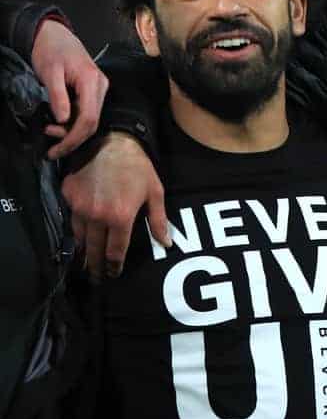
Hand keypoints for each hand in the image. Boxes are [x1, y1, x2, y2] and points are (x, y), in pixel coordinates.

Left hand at [30, 20, 108, 158]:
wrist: (54, 36)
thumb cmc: (51, 50)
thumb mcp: (50, 72)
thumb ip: (58, 97)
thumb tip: (62, 120)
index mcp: (92, 81)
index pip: (89, 118)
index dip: (73, 138)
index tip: (56, 150)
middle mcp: (100, 87)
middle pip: (92, 123)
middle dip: (72, 138)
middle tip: (51, 148)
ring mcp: (98, 90)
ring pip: (90, 120)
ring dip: (70, 131)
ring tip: (49, 129)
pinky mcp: (92, 92)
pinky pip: (86, 113)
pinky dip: (72, 123)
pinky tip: (58, 122)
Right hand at [61, 132, 169, 279]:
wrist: (111, 141)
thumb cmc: (138, 167)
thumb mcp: (154, 192)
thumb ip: (158, 220)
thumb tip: (166, 244)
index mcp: (120, 217)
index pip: (115, 251)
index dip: (114, 265)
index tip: (113, 274)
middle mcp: (97, 216)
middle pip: (94, 249)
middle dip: (95, 265)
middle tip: (95, 277)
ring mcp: (79, 207)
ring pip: (79, 237)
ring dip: (83, 251)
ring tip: (86, 262)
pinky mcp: (68, 196)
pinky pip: (71, 219)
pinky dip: (76, 229)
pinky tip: (79, 236)